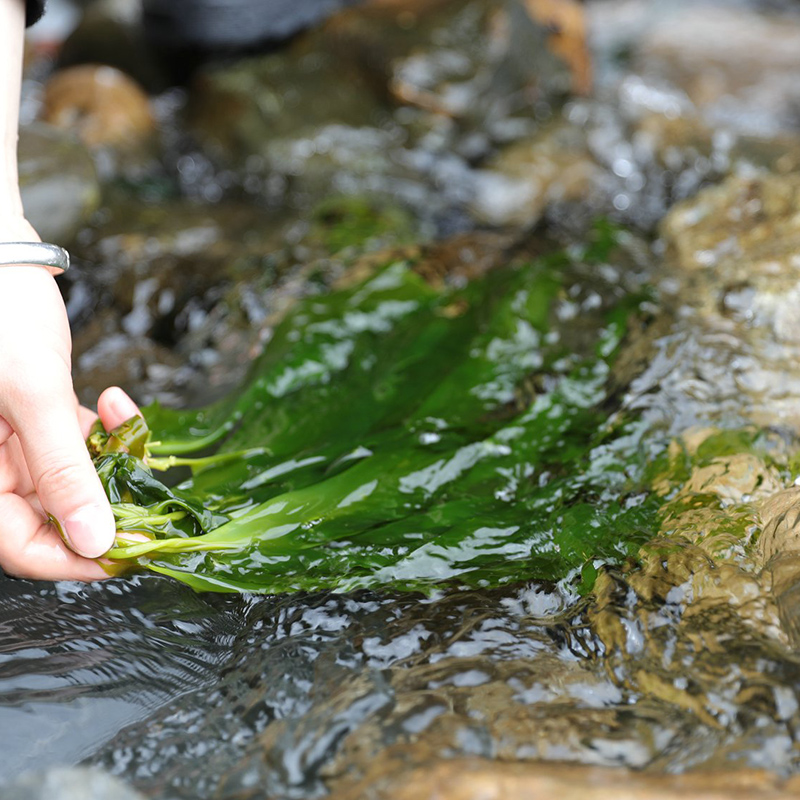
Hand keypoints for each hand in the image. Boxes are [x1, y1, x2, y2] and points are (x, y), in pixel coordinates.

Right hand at [0, 216, 139, 579]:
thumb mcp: (30, 394)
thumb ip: (62, 469)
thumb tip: (96, 540)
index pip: (21, 546)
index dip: (76, 558)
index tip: (132, 551)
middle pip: (56, 517)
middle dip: (110, 504)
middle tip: (152, 497)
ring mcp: (15, 445)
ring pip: (77, 479)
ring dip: (112, 461)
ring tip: (127, 431)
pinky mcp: (38, 420)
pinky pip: (80, 444)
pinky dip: (105, 430)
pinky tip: (112, 402)